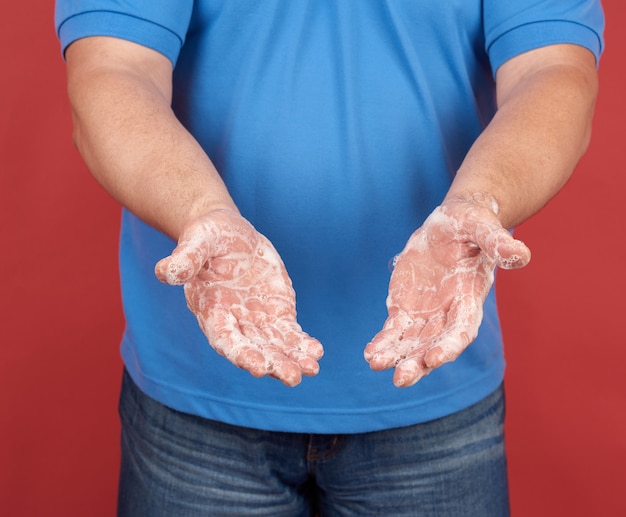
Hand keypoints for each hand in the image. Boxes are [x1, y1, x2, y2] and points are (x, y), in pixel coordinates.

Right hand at [155, 209, 323, 386]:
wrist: (228, 233)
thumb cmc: (206, 238)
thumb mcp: (196, 242)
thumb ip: (185, 259)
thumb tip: (164, 272)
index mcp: (212, 312)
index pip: (225, 340)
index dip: (241, 353)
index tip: (258, 366)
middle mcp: (235, 322)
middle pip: (254, 349)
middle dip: (273, 364)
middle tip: (292, 376)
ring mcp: (257, 320)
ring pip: (275, 346)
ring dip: (292, 359)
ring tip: (311, 368)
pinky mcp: (276, 312)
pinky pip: (289, 333)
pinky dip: (301, 343)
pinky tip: (316, 353)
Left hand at [364, 195, 530, 387]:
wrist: (452, 224)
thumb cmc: (472, 224)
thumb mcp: (483, 227)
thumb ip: (498, 242)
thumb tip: (521, 255)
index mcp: (469, 299)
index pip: (461, 330)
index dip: (449, 345)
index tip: (434, 358)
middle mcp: (448, 313)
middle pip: (434, 346)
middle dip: (418, 363)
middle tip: (400, 378)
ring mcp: (426, 314)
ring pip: (411, 343)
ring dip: (396, 357)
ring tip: (376, 365)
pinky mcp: (406, 308)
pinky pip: (394, 330)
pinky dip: (383, 342)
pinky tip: (371, 355)